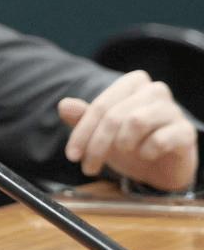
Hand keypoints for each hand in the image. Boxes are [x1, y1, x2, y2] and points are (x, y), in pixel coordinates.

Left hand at [59, 70, 197, 191]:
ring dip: (122, 145)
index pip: (100, 106)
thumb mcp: (100, 131)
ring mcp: (172, 110)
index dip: (82, 132)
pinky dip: (146, 151)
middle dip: (97, 145)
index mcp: (132, 83)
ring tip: (123, 152)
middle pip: (114, 116)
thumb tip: (63, 105)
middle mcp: (154, 90)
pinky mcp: (186, 131)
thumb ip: (82, 116)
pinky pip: (159, 140)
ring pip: (136, 122)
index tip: (72, 156)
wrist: (161, 166)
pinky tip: (146, 154)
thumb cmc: (128, 143)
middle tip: (88, 167)